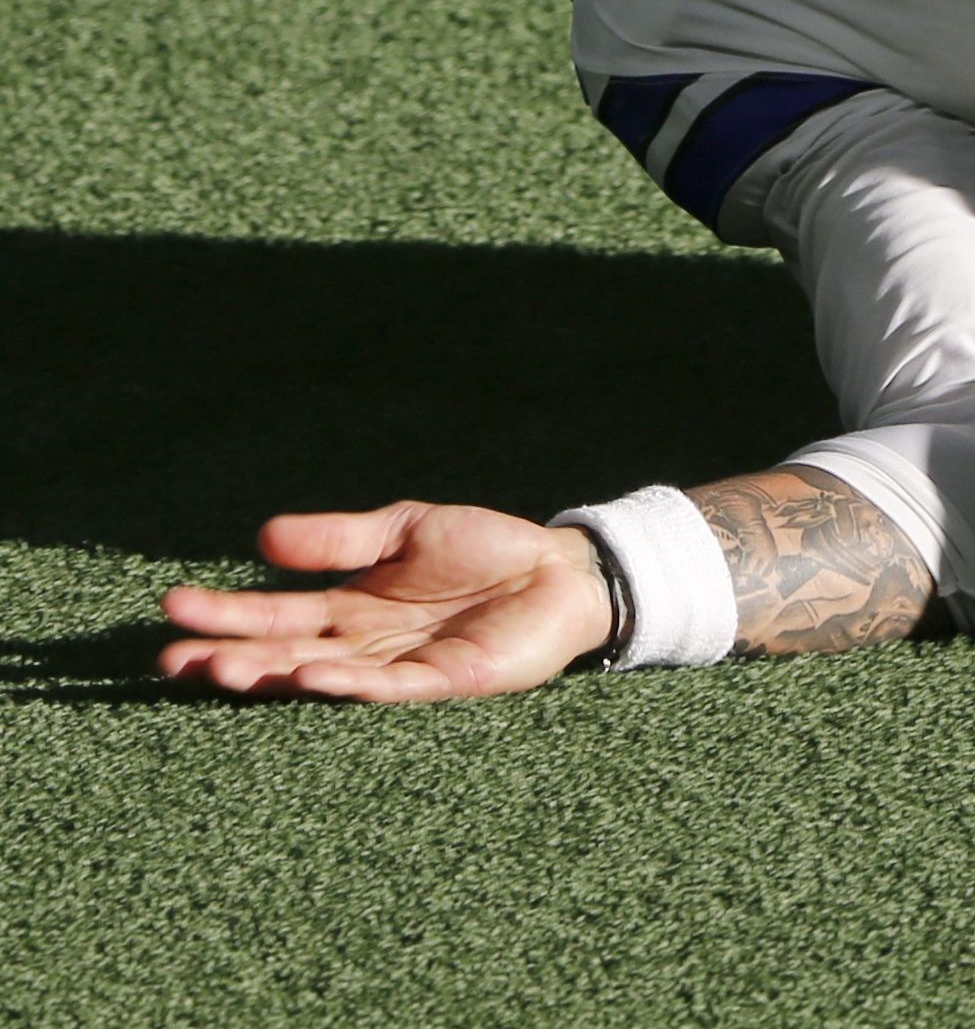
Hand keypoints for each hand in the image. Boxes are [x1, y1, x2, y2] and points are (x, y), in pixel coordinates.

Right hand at [157, 501, 616, 701]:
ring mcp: (400, 667)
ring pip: (325, 675)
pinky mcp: (444, 680)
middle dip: (230, 655)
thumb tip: (263, 536)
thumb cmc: (487, 548)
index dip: (226, 613)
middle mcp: (365, 644)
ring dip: (274, 673)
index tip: (173, 608)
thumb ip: (341, 537)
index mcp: (352, 608)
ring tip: (223, 669)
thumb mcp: (405, 529)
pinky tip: (310, 674)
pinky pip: (388, 686)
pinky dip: (348, 683)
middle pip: (285, 651)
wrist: (560, 568)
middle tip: (172, 659)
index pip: (276, 613)